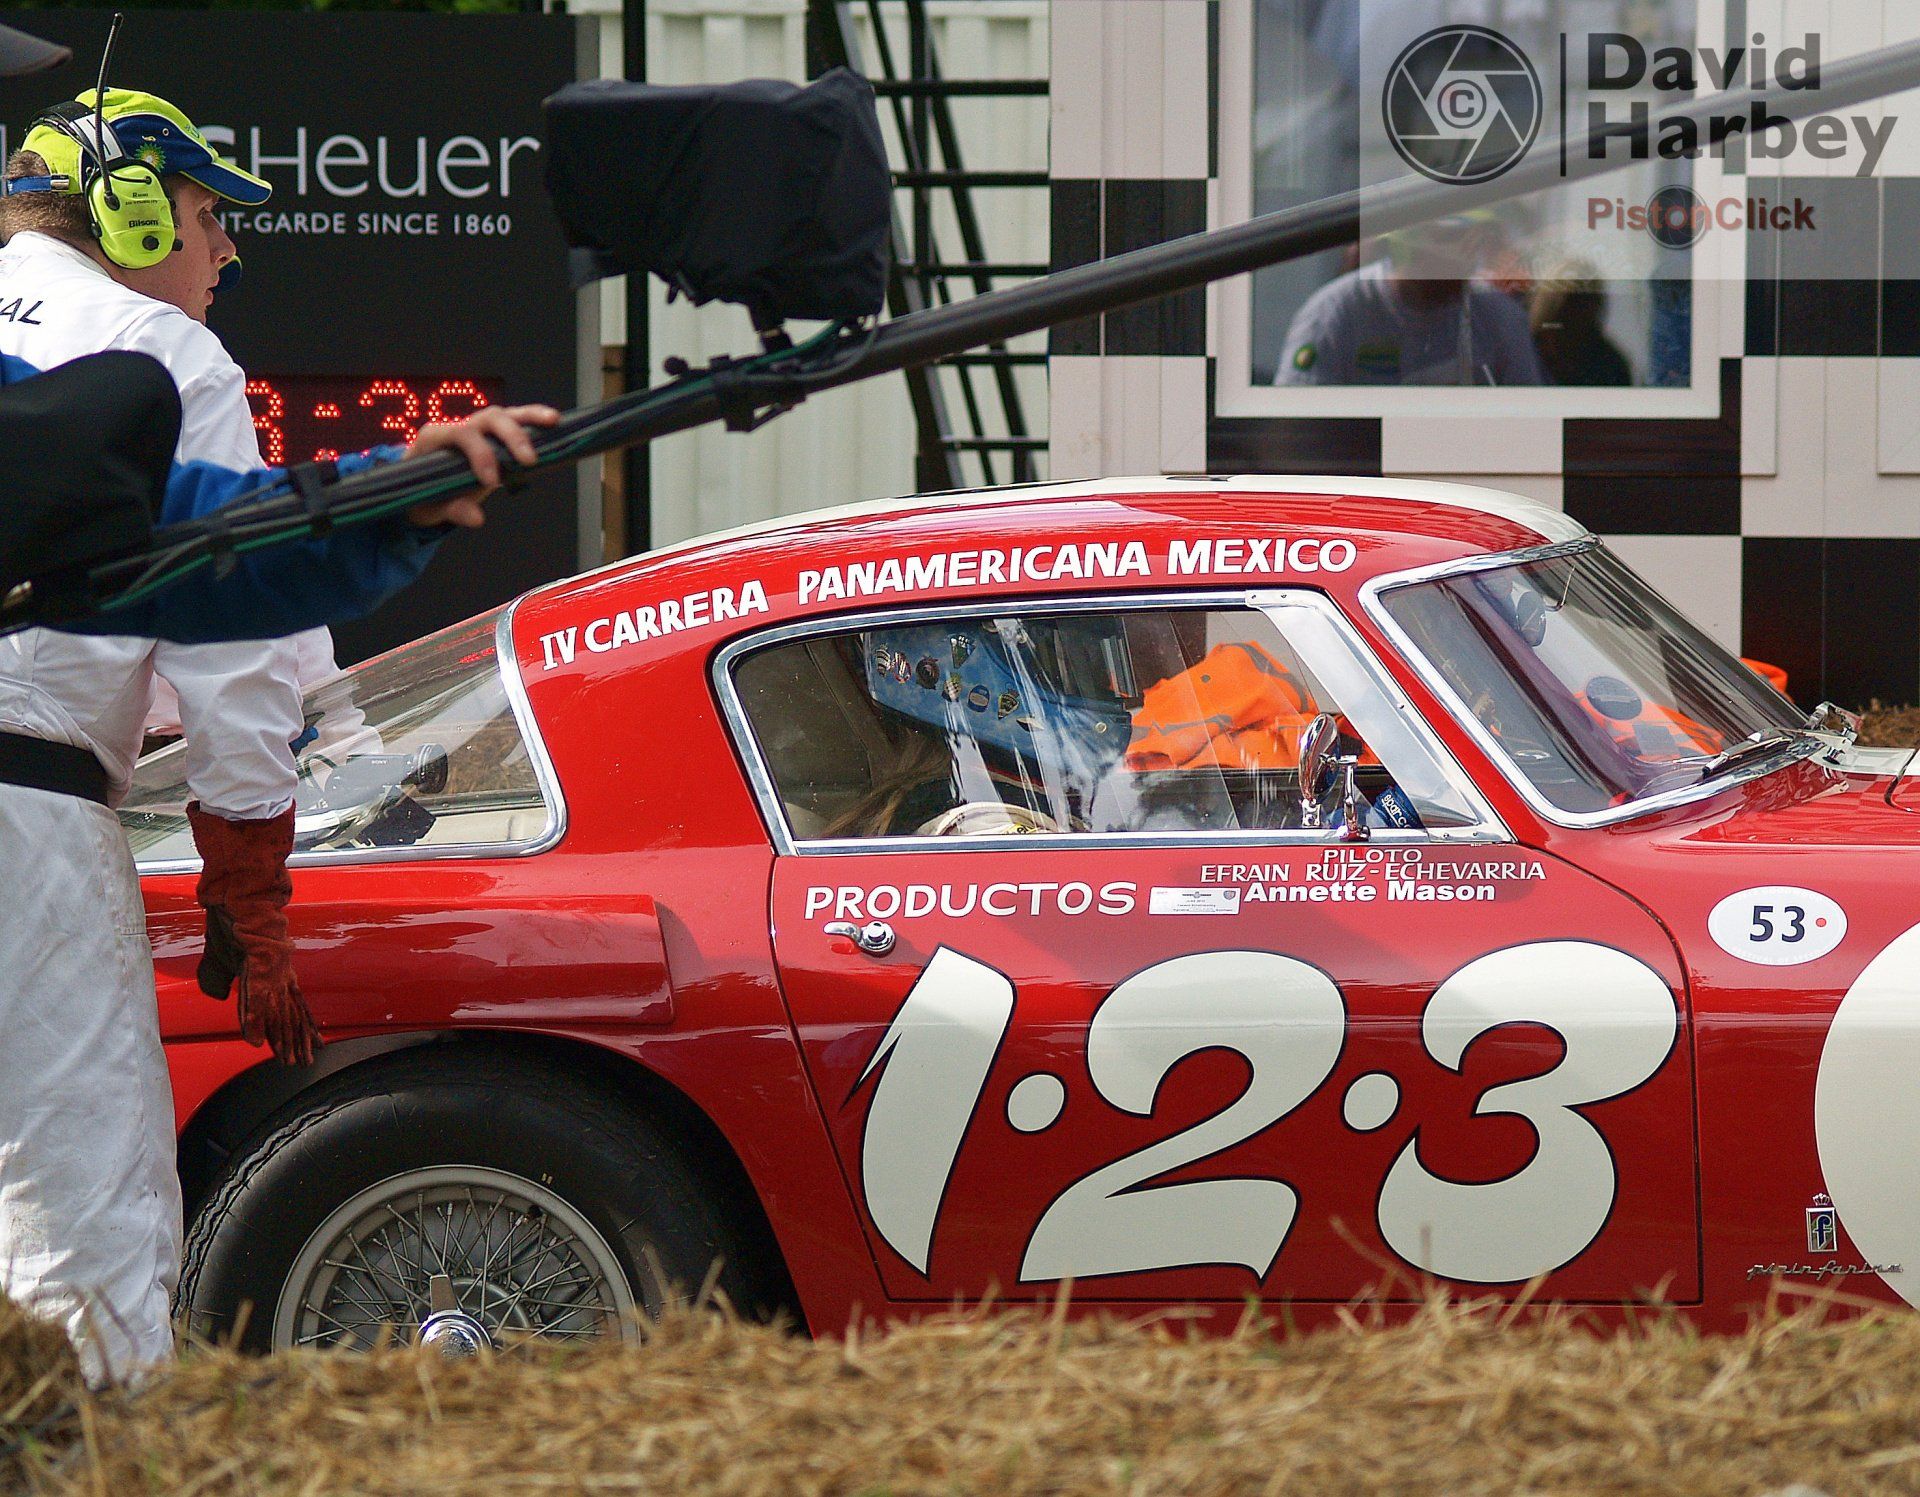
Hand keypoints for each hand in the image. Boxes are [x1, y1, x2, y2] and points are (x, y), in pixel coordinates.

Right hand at [187, 802, 320, 1066]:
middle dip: (294, 1038)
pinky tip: (256, 1038)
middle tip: (303, 1063)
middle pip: (289, 1010)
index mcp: (270, 967)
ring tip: (292, 1059)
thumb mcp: (220, 950)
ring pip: (281, 1007)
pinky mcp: (262, 956)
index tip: (297, 1049)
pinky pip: (257, 993)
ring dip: (283, 1036)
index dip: (290, 1027)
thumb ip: (218, 975)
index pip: (285, 1003)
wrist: (238, 881)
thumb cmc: (231, 910)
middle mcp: (277, 967)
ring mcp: (272, 962)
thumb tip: (216, 997)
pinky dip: (254, 1017)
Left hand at [404, 404, 559, 528]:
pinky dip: (534, 420)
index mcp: (435, 438)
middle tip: (528, 460)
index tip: (492, 481)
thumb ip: (451, 510)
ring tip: (552, 422)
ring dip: (529, 418)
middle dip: (510, 436)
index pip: (461, 434)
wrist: (420, 486)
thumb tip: (476, 518)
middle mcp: (458, 427)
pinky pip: (514, 421)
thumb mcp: (429, 509)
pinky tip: (554, 422)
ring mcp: (477, 428)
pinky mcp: (493, 435)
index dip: (479, 453)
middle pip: (487, 418)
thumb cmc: (423, 494)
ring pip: (503, 414)